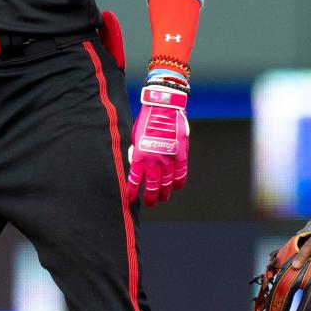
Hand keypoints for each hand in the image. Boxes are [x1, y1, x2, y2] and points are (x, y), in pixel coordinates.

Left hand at [127, 81, 187, 206]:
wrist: (164, 107)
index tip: (130, 199)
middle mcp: (154, 160)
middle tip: (150, 203)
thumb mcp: (136, 136)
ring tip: (162, 198)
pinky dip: (179, 182)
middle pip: (152, 185)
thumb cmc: (147, 120)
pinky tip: (176, 188)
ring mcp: (168, 158)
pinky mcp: (180, 154)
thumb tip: (136, 162)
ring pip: (167, 183)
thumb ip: (137, 151)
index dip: (132, 191)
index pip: (134, 179)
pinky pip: (180, 173)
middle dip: (150, 197)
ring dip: (164, 193)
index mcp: (139, 155)